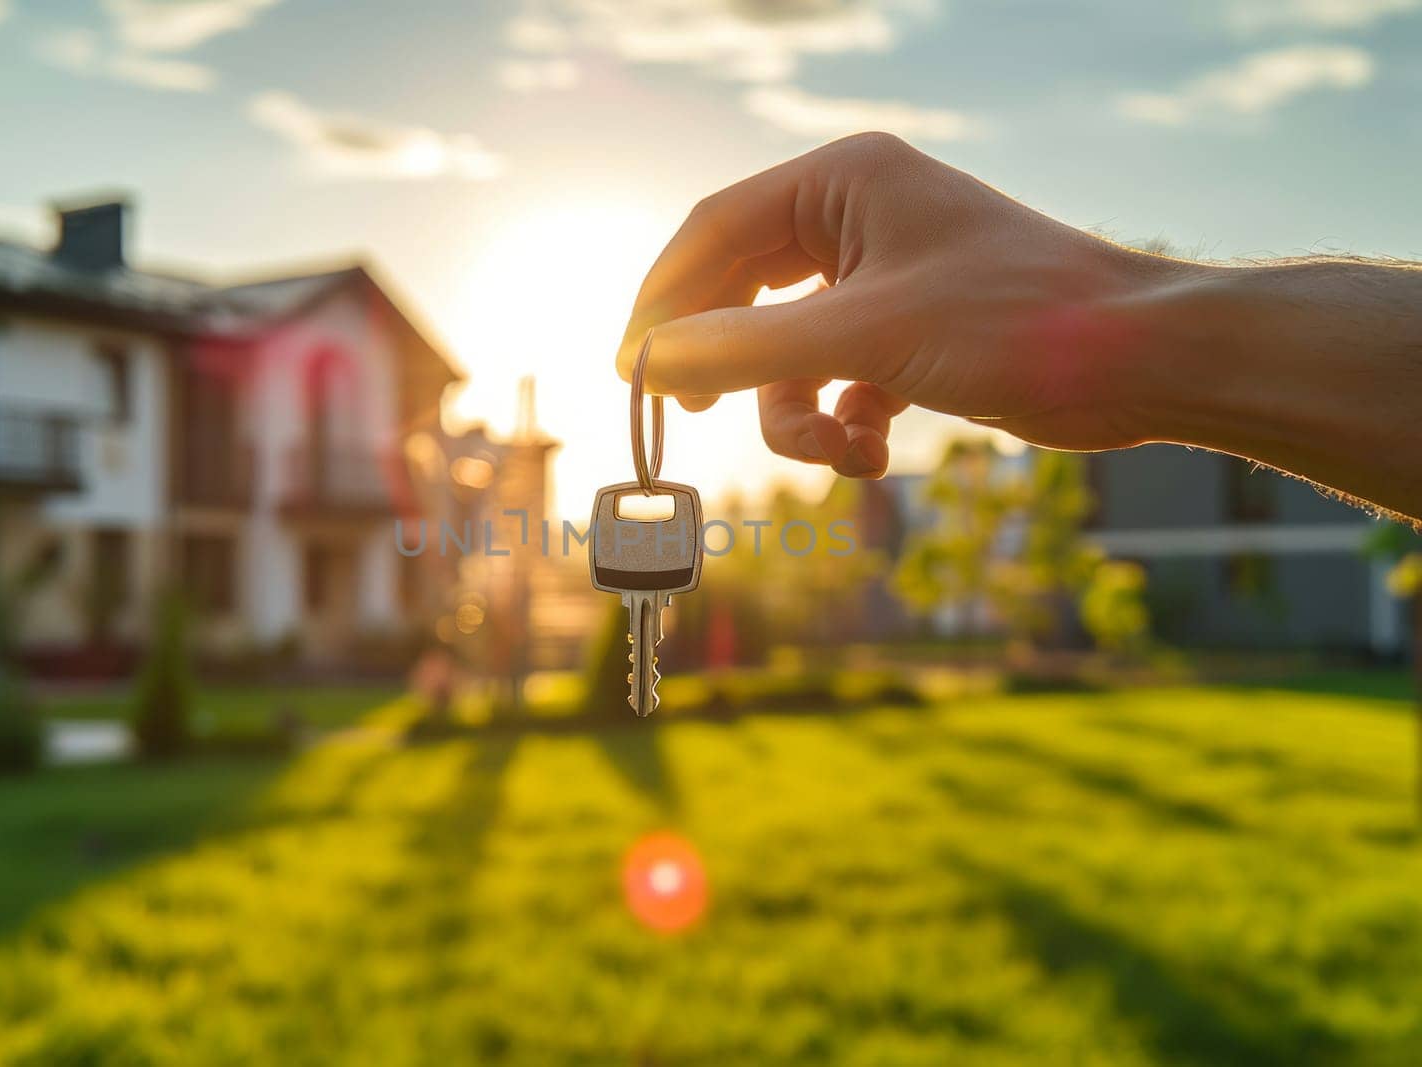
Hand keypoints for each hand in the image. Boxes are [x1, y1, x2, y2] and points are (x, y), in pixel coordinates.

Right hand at [615, 133, 1190, 478]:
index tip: (630, 369)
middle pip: (744, 292)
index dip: (663, 300)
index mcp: (843, 181)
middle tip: (691, 412)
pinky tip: (873, 452)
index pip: (715, 231)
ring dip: (799, 413)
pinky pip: (837, 380)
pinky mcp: (910, 333)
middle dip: (731, 366)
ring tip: (837, 450)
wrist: (1141, 361)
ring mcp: (884, 277)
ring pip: (789, 352)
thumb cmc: (1015, 321)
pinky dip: (843, 422)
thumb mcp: (863, 336)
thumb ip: (744, 349)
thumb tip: (648, 362)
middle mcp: (858, 218)